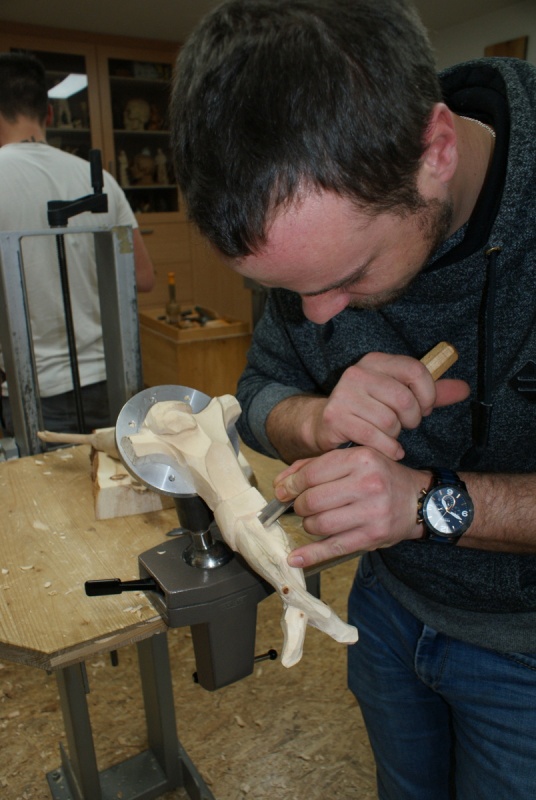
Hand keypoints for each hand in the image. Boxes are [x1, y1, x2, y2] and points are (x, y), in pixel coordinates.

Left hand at [273, 447, 430, 568]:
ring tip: (314, 520)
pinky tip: (295, 558)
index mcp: (361, 459)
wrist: (417, 500)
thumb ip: (315, 465)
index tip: (283, 491)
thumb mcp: (353, 459)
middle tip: (300, 506)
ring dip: (308, 524)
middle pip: (313, 500)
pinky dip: (310, 555)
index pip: (312, 473)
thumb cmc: (379, 477)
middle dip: (299, 506)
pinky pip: (333, 547)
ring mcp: (371, 512)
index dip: (291, 485)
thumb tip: (280, 483)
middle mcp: (367, 484)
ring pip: (320, 524)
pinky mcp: (372, 536)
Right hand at [305, 352, 468, 459]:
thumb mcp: (401, 396)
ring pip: (389, 421)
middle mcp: (357, 373)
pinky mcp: (335, 417)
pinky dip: (388, 448)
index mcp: (376, 361)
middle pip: (404, 398)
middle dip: (412, 418)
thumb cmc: (370, 410)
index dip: (428, 393)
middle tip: (406, 425)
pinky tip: (388, 449)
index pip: (415, 370)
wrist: (326, 424)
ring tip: (389, 434)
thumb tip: (464, 388)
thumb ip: (432, 393)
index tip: (425, 408)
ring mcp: (344, 394)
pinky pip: (375, 437)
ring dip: (395, 435)